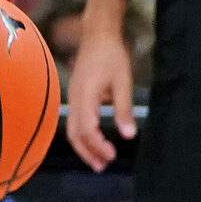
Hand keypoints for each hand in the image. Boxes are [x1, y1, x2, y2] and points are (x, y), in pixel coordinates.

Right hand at [64, 18, 135, 169]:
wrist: (96, 35)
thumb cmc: (112, 56)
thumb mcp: (123, 82)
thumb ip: (123, 109)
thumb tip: (128, 135)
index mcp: (85, 96)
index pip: (87, 129)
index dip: (98, 145)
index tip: (113, 155)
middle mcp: (74, 99)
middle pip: (75, 133)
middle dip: (88, 152)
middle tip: (102, 166)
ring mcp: (72, 98)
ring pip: (72, 129)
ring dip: (84, 146)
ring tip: (97, 159)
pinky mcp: (75, 95)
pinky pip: (74, 121)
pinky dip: (82, 135)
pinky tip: (92, 140)